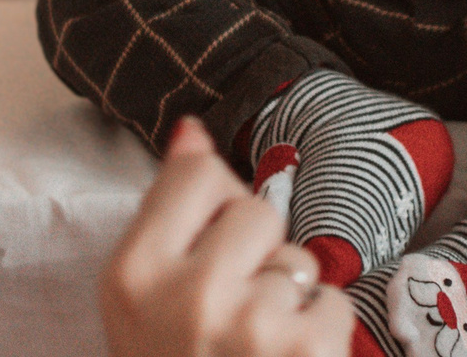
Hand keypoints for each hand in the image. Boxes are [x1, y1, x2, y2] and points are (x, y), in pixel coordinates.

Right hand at [102, 116, 351, 356]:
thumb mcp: (142, 302)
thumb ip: (168, 214)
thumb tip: (192, 131)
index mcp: (133, 276)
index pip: (197, 174)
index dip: (213, 209)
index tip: (206, 252)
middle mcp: (188, 295)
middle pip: (255, 212)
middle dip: (256, 257)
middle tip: (230, 317)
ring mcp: (250, 325)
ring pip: (297, 260)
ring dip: (289, 300)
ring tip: (256, 351)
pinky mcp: (306, 351)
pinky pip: (332, 303)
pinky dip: (320, 336)